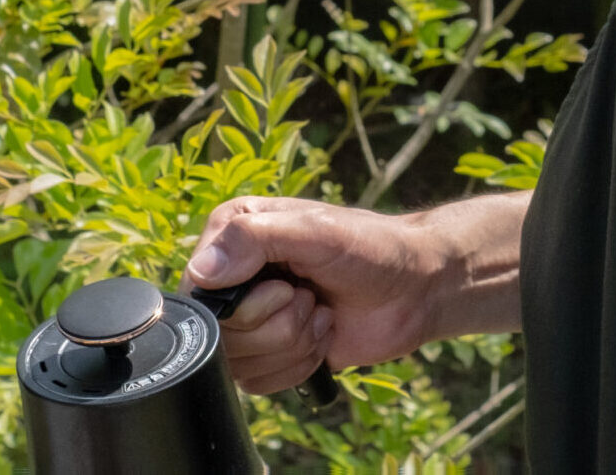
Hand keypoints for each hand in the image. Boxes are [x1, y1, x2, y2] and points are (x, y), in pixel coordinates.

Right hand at [182, 196, 444, 396]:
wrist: (415, 289)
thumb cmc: (371, 248)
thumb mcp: (316, 231)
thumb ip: (255, 240)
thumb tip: (201, 272)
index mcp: (233, 233)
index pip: (200, 289)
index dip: (246, 302)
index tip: (289, 284)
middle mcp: (234, 276)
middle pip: (221, 333)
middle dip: (279, 323)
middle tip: (312, 296)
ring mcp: (251, 317)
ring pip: (239, 364)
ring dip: (292, 343)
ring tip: (320, 313)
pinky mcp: (269, 353)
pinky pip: (258, 384)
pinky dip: (298, 365)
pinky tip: (322, 335)